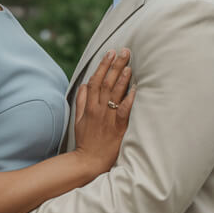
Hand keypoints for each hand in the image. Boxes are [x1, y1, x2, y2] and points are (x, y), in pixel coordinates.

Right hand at [74, 48, 135, 175]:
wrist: (89, 161)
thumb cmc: (85, 141)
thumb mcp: (78, 120)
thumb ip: (81, 101)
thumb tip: (84, 85)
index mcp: (89, 107)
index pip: (95, 81)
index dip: (102, 65)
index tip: (109, 53)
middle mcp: (98, 110)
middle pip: (106, 83)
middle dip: (114, 65)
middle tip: (123, 51)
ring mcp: (108, 118)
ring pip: (114, 94)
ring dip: (121, 78)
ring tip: (128, 64)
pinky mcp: (118, 128)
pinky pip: (123, 111)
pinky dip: (128, 99)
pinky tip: (135, 89)